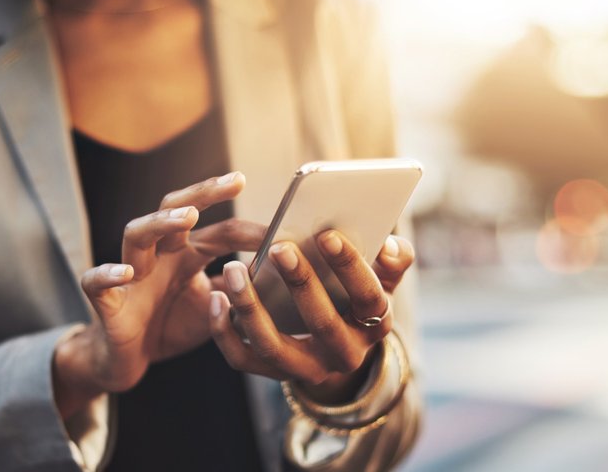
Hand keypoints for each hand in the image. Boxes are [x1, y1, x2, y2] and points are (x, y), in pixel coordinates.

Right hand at [53, 172, 264, 416]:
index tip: (284, 229)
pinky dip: (108, 274)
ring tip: (188, 216)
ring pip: (137, 233)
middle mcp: (160, 254)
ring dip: (161, 222)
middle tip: (235, 181)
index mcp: (187, 253)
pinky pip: (97, 282)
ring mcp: (131, 274)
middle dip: (204, 192)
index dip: (252, 231)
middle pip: (175, 209)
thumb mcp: (215, 307)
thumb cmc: (171, 324)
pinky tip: (126, 272)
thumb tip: (278, 274)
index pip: (221, 231)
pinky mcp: (107, 302)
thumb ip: (239, 289)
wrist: (128, 360)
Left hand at [209, 231, 413, 402]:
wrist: (336, 346)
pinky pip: (242, 359)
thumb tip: (392, 245)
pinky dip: (224, 331)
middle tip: (279, 246)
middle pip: (322, 323)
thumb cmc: (354, 297)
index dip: (350, 267)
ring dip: (250, 307)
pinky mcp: (272, 373)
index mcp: (374, 326)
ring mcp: (306, 369)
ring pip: (274, 346)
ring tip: (233, 269)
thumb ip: (392, 261)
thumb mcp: (381, 281)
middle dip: (301, 283)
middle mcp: (343, 355)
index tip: (327, 234)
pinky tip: (215, 297)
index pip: (368, 298)